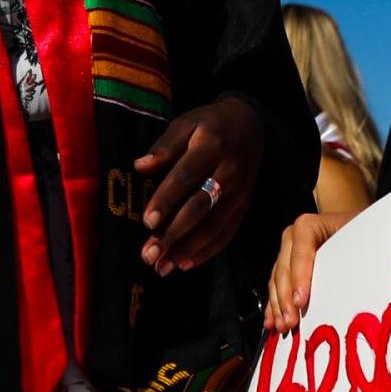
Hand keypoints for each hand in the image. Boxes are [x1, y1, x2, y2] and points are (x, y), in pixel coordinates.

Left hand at [136, 97, 264, 276]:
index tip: (147, 222)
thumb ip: (164, 146)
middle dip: (174, 234)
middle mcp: (230, 171)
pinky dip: (207, 252)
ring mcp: (240, 192)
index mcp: (212, 145)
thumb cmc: (209, 125)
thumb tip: (140, 166)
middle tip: (150, 255)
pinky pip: (227, 233)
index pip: (186, 176)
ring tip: (162, 267)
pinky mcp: (244, 206)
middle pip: (200, 207)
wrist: (251, 125)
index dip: (166, 199)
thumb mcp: (186, 123)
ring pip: (213, 226)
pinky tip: (184, 264)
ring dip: (187, 250)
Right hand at [263, 210, 357, 331]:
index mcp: (309, 226)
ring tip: (283, 326)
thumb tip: (355, 281)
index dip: (299, 276)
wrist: (352, 227)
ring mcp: (287, 254)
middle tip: (291, 322)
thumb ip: (356, 252)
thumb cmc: (359, 231)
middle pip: (284, 270)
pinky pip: (276, 289)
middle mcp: (293, 238)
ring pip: (277, 282)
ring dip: (278, 307)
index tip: (300, 301)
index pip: (300, 251)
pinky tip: (272, 322)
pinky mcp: (286, 269)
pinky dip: (274, 307)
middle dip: (286, 299)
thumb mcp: (360, 235)